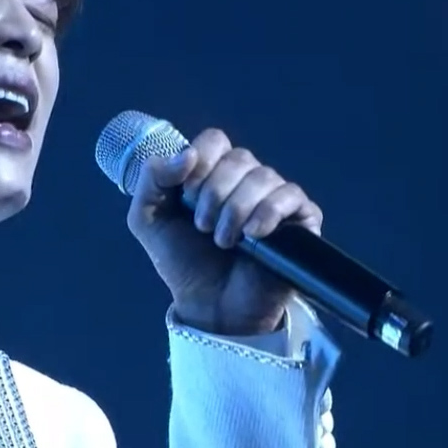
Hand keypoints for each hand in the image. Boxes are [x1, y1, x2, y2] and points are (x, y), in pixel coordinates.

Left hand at [126, 127, 322, 336]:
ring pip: (264, 177)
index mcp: (213, 173)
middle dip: (215, 192)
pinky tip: (254, 235)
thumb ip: (152, 179)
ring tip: (224, 241)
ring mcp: (274, 200)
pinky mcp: (299, 221)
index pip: (215, 140)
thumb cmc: (183, 263)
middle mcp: (246, 181)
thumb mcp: (147, 219)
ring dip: (237, 209)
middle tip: (203, 227)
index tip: (187, 194)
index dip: (201, 161)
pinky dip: (269, 212)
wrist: (210, 306)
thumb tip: (187, 153)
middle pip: (240, 158)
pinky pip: (292, 196)